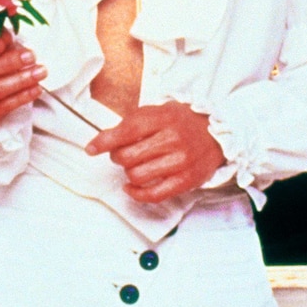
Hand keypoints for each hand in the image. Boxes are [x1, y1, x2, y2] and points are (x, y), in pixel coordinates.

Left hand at [85, 101, 225, 203]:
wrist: (215, 133)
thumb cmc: (180, 122)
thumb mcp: (157, 112)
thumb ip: (131, 124)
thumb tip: (100, 142)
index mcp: (163, 118)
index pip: (127, 130)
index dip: (105, 141)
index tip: (91, 148)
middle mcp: (172, 139)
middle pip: (128, 156)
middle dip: (118, 156)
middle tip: (123, 153)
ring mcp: (180, 161)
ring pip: (137, 175)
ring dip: (128, 173)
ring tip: (134, 165)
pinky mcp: (186, 180)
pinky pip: (153, 194)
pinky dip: (136, 193)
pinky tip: (131, 187)